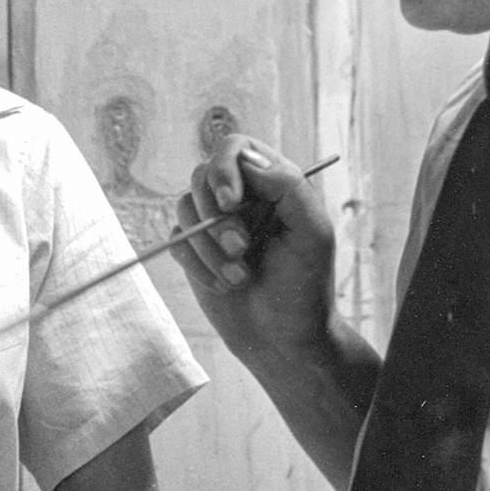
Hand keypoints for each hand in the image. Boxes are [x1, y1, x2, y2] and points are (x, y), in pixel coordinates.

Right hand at [175, 135, 336, 368]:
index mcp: (273, 184)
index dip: (225, 168)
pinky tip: (223, 286)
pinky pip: (176, 240)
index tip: (230, 203)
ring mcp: (215, 224)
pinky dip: (196, 264)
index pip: (236, 148)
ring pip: (185, 207)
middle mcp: (242, 198)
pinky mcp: (195, 251)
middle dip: (216, 217)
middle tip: (241, 249)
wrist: (284, 342)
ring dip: (208, 246)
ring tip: (239, 276)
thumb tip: (248, 159)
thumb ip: (288, 187)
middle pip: (203, 174)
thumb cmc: (305, 288)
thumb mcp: (312, 234)